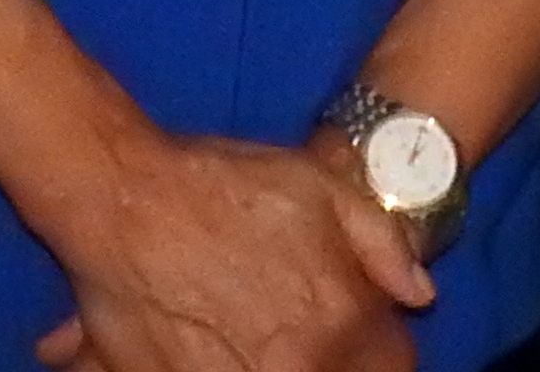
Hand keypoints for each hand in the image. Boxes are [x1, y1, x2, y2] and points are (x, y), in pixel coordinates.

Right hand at [30, 127, 423, 371]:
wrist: (122, 200)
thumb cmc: (221, 186)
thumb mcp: (320, 187)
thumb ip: (383, 245)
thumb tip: (417, 295)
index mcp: (341, 324)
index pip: (392, 366)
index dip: (376, 348)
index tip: (354, 333)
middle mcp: (298, 368)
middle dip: (331, 357)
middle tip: (293, 326)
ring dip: (283, 363)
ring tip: (253, 335)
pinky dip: (229, 369)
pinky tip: (220, 347)